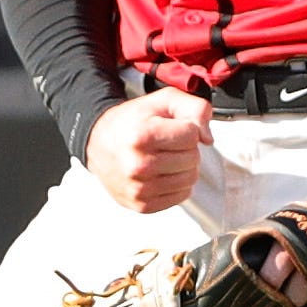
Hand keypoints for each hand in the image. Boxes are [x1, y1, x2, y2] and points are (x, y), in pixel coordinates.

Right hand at [84, 88, 213, 213]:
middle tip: (168, 143)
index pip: (192, 135)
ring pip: (190, 179)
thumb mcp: (162, 101)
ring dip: (184, 166)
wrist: (98, 143)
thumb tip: (208, 138)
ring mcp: (139, 189)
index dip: (187, 128)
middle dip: (186, 148)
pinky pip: (181, 196)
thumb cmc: (132, 121)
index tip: (171, 127)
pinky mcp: (142, 205)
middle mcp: (138, 165)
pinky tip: (163, 172)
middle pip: (193, 158)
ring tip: (166, 157)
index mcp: (142, 136)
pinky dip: (178, 183)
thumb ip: (194, 107)